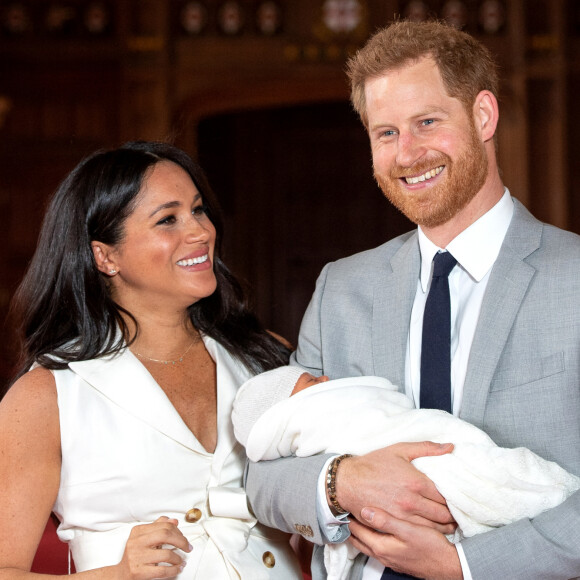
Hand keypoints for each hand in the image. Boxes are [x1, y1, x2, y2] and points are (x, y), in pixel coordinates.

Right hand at [115, 516, 191, 578]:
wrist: (120, 574)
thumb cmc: (135, 555)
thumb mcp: (144, 538)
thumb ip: (158, 527)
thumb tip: (174, 521)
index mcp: (138, 531)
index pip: (164, 525)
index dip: (178, 531)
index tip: (184, 538)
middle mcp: (136, 542)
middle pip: (166, 535)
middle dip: (181, 541)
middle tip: (187, 547)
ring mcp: (137, 557)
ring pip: (166, 554)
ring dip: (178, 558)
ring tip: (180, 560)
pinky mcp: (138, 572)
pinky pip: (162, 570)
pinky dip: (174, 570)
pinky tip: (177, 569)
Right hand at [336, 442, 455, 532]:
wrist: (348, 481)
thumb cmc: (373, 464)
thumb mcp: (399, 450)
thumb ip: (426, 448)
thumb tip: (450, 447)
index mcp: (416, 482)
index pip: (446, 496)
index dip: (455, 498)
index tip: (458, 498)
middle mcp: (412, 501)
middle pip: (444, 514)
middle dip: (453, 515)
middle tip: (457, 513)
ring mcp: (403, 516)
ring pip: (434, 527)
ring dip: (445, 527)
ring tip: (449, 523)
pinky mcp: (394, 525)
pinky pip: (418, 533)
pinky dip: (429, 532)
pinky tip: (432, 529)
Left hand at [348, 511, 462, 579]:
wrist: (449, 566)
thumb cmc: (431, 547)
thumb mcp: (408, 530)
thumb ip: (385, 521)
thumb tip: (364, 510)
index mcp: (381, 547)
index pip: (357, 530)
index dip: (349, 517)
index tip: (342, 503)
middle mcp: (383, 555)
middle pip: (359, 539)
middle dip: (351, 525)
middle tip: (344, 509)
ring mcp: (390, 558)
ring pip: (367, 543)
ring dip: (360, 531)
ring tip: (356, 517)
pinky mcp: (398, 558)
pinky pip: (377, 546)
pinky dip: (371, 536)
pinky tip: (375, 529)